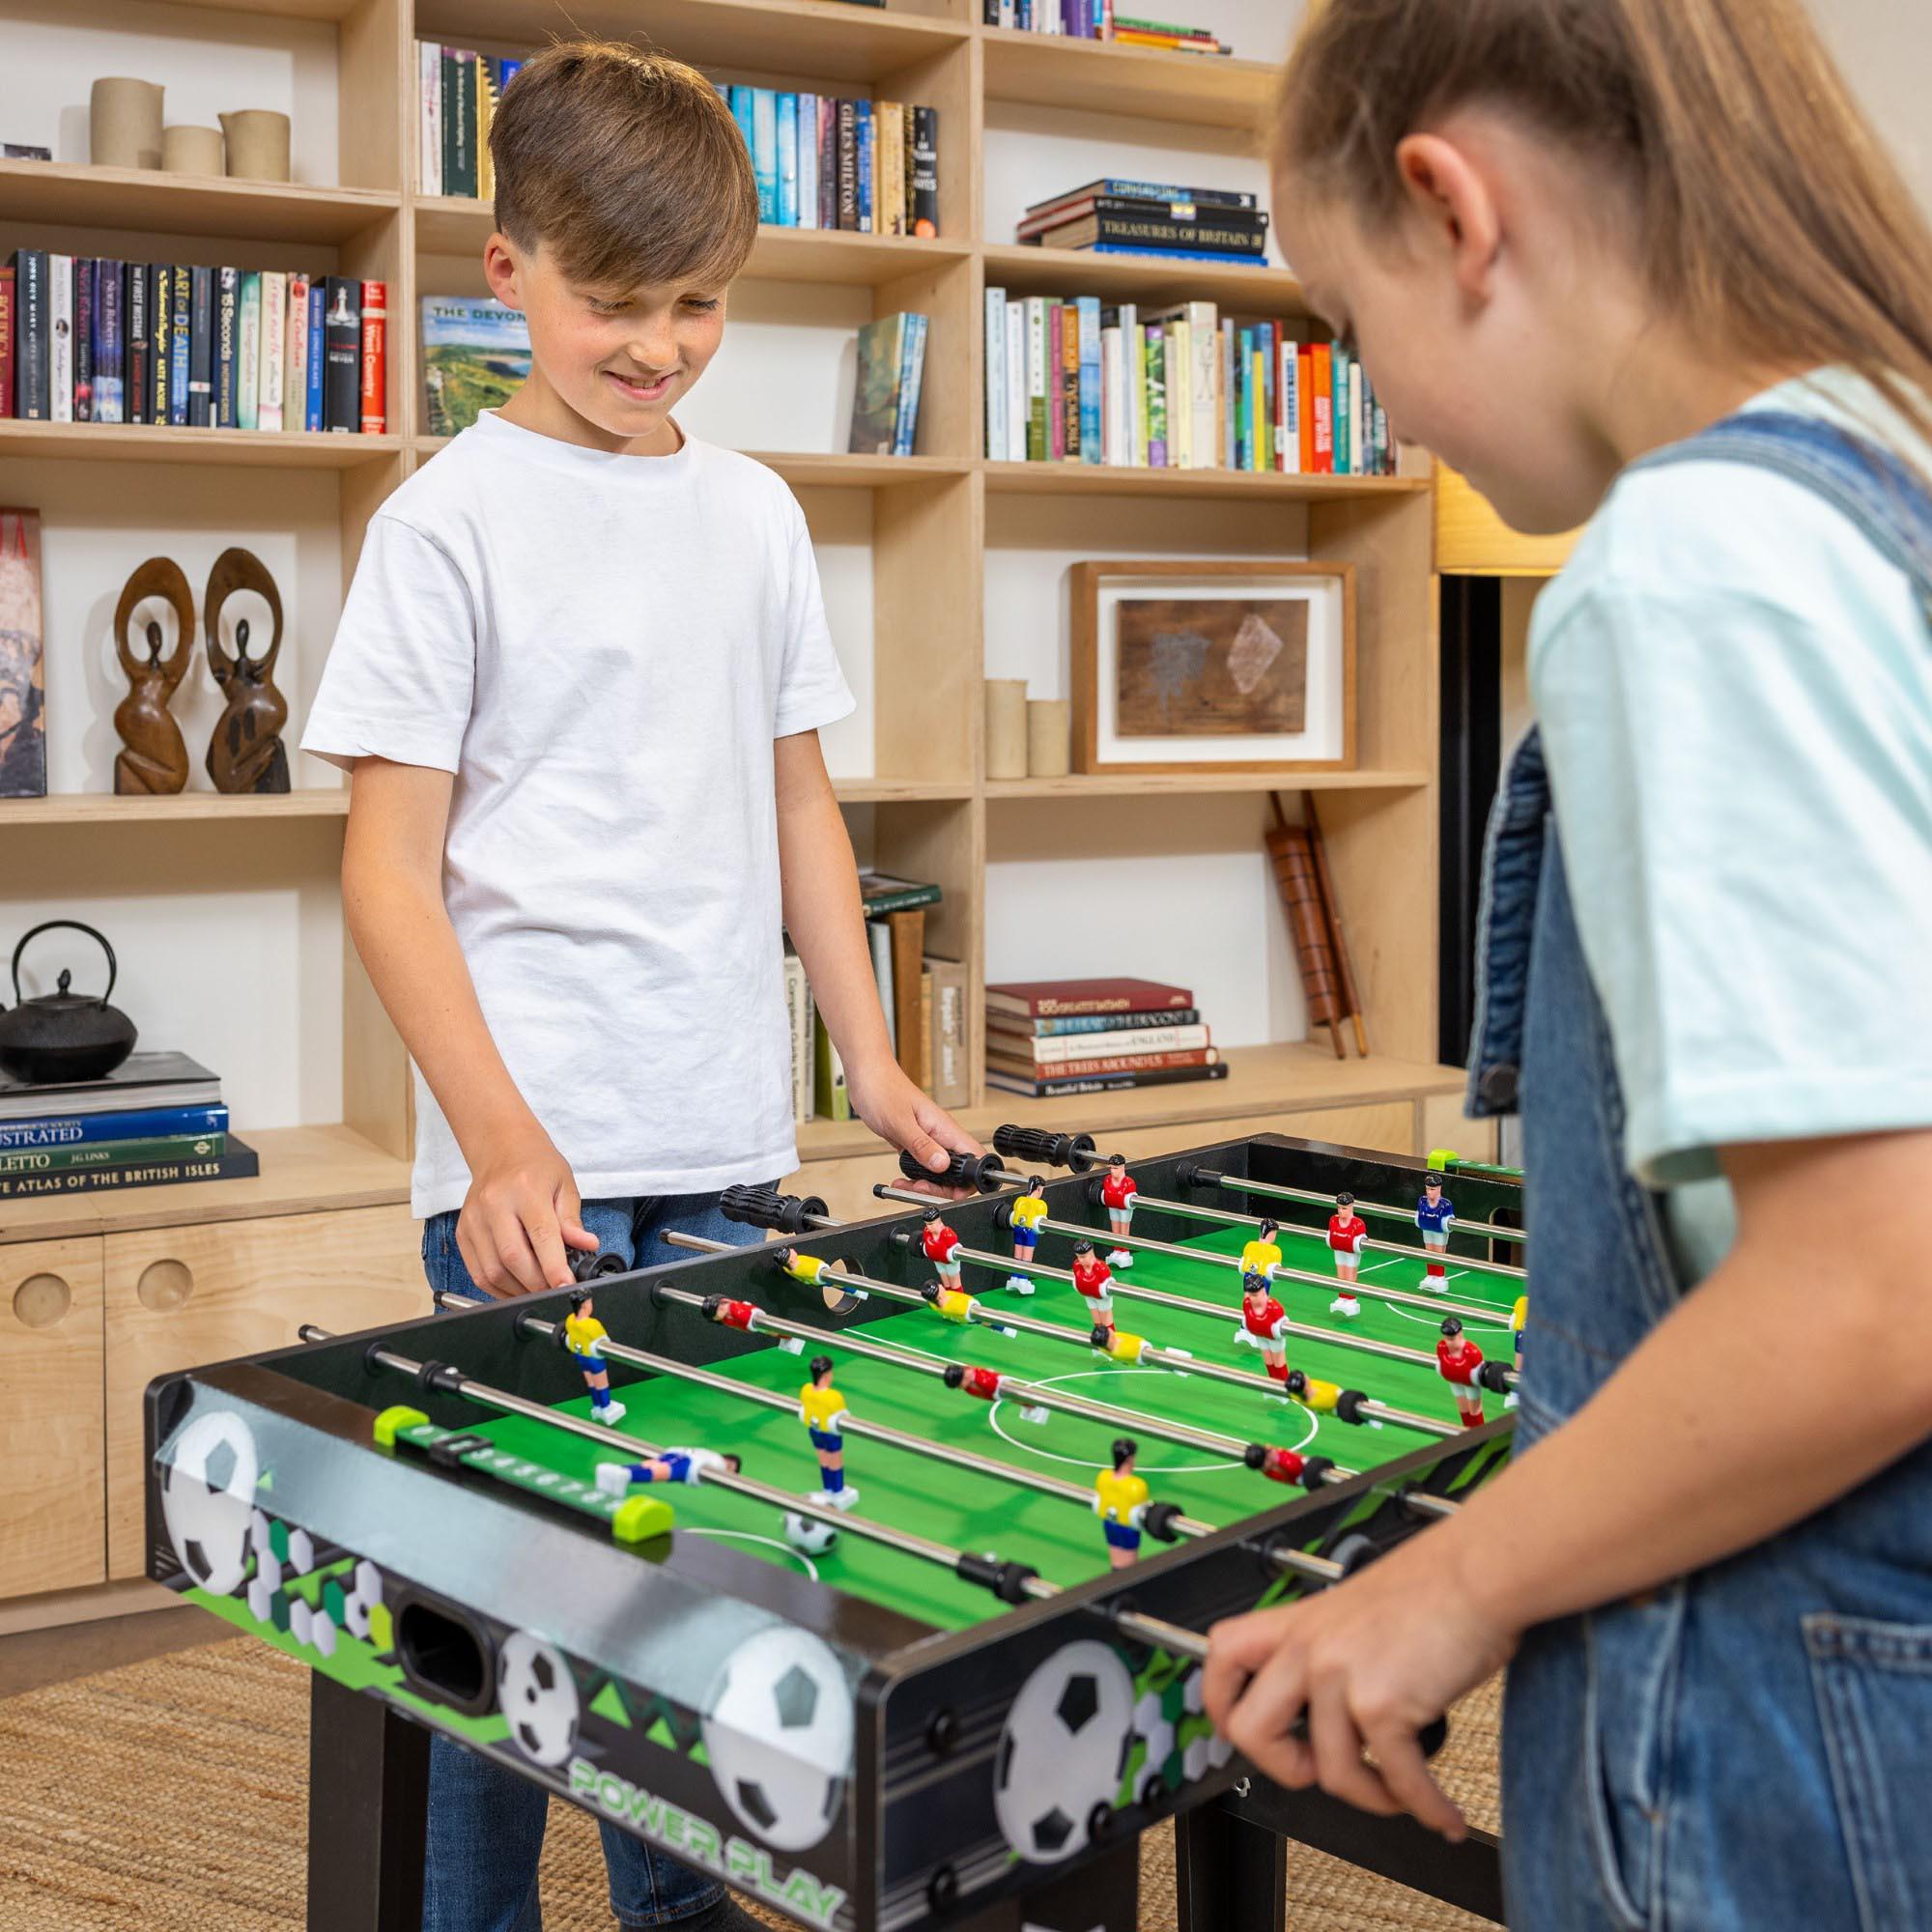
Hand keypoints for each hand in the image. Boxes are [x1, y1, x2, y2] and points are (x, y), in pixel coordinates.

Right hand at [456, 1128, 596, 1296]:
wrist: (501, 1149)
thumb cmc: (536, 1166)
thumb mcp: (564, 1185)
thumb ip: (572, 1219)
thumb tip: (587, 1246)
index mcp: (525, 1189)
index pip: (541, 1235)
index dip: (554, 1266)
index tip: (566, 1286)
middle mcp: (494, 1205)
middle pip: (513, 1258)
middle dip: (537, 1284)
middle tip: (556, 1291)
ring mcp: (473, 1220)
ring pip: (492, 1271)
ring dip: (518, 1291)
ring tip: (539, 1290)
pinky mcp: (462, 1233)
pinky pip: (477, 1273)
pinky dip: (498, 1288)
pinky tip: (517, 1287)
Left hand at [845, 1055, 981, 1195]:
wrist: (867, 1074)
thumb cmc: (882, 1088)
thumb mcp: (900, 1122)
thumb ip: (922, 1145)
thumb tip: (942, 1165)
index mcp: (944, 1127)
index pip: (973, 1156)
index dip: (968, 1179)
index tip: (950, 1191)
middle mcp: (940, 1134)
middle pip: (958, 1171)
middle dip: (942, 1188)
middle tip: (921, 1190)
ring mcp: (928, 1138)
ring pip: (940, 1171)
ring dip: (927, 1185)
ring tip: (906, 1186)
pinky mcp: (915, 1142)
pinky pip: (923, 1166)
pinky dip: (914, 1178)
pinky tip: (901, 1179)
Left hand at [1202, 1529, 1516, 1840]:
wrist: (1480, 1571)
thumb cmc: (1438, 1586)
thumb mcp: (1360, 1608)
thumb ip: (1335, 1648)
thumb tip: (1338, 1706)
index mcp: (1300, 1622)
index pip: (1222, 1653)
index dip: (1221, 1702)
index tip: (1236, 1730)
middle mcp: (1309, 1648)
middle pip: (1251, 1731)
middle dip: (1286, 1770)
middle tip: (1323, 1772)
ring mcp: (1340, 1676)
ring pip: (1332, 1773)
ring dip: (1373, 1798)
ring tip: (1403, 1793)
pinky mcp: (1382, 1703)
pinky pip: (1396, 1780)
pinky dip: (1425, 1806)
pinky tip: (1442, 1813)